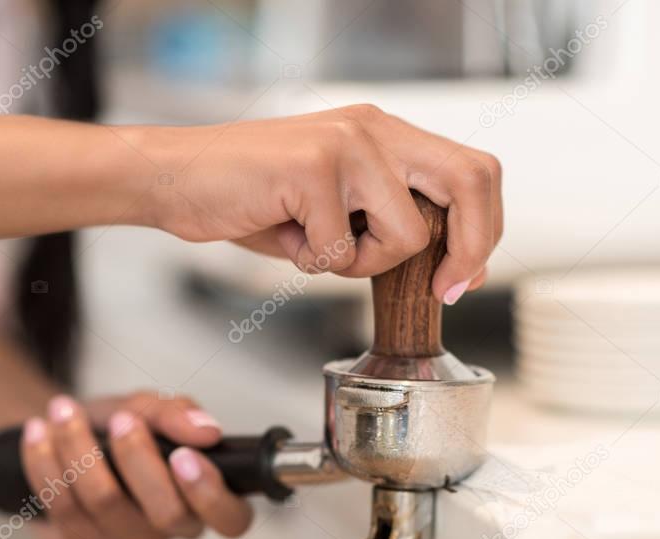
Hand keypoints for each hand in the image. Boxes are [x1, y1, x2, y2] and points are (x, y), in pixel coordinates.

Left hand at [20, 392, 252, 538]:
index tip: (183, 456)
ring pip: (105, 504)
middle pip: (165, 512)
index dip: (210, 494)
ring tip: (63, 411)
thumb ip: (177, 414)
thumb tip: (206, 430)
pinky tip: (39, 434)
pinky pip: (64, 508)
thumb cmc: (118, 426)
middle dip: (138, 458)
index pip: (231, 519)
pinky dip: (46, 463)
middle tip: (122, 420)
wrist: (63, 436)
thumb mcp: (148, 407)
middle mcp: (171, 532)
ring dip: (78, 448)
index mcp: (203, 499)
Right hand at [133, 104, 500, 300]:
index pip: (472, 171)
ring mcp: (345, 144)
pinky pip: (340, 248)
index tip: (462, 278)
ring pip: (406, 233)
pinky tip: (282, 235)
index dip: (483, 229)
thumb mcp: (336, 207)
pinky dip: (310, 262)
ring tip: (313, 245)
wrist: (176, 178)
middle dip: (470, 248)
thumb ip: (391, 223)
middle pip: (471, 180)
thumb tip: (455, 268)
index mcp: (384, 133)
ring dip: (361, 264)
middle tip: (443, 289)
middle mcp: (373, 129)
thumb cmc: (251, 197)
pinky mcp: (312, 168)